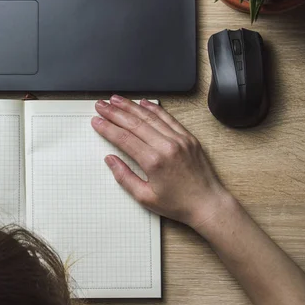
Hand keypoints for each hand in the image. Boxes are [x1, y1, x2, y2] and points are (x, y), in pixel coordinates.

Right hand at [91, 95, 231, 228]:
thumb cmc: (179, 204)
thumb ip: (124, 177)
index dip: (107, 128)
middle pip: (134, 123)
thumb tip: (110, 160)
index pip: (124, 138)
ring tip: (116, 99)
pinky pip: (168, 118)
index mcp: (154, 162)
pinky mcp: (188, 137)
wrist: (208, 204)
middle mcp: (167, 146)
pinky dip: (154, 108)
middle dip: (114, 112)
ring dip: (131, 106)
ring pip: (150, 116)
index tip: (96, 121)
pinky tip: (143, 102)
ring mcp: (179, 139)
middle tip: (101, 105)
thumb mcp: (145, 197)